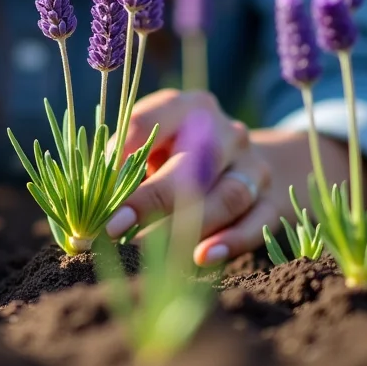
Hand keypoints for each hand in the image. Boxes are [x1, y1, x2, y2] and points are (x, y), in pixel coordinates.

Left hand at [103, 89, 279, 265]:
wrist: (252, 164)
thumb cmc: (181, 157)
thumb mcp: (154, 149)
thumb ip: (128, 165)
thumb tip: (94, 199)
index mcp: (189, 108)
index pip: (155, 119)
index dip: (125, 151)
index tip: (98, 184)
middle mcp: (227, 133)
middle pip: (195, 163)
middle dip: (152, 198)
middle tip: (114, 226)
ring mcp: (254, 167)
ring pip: (228, 195)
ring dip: (188, 227)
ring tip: (153, 252)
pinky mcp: (272, 200)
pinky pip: (257, 221)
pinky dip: (231, 241)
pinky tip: (203, 257)